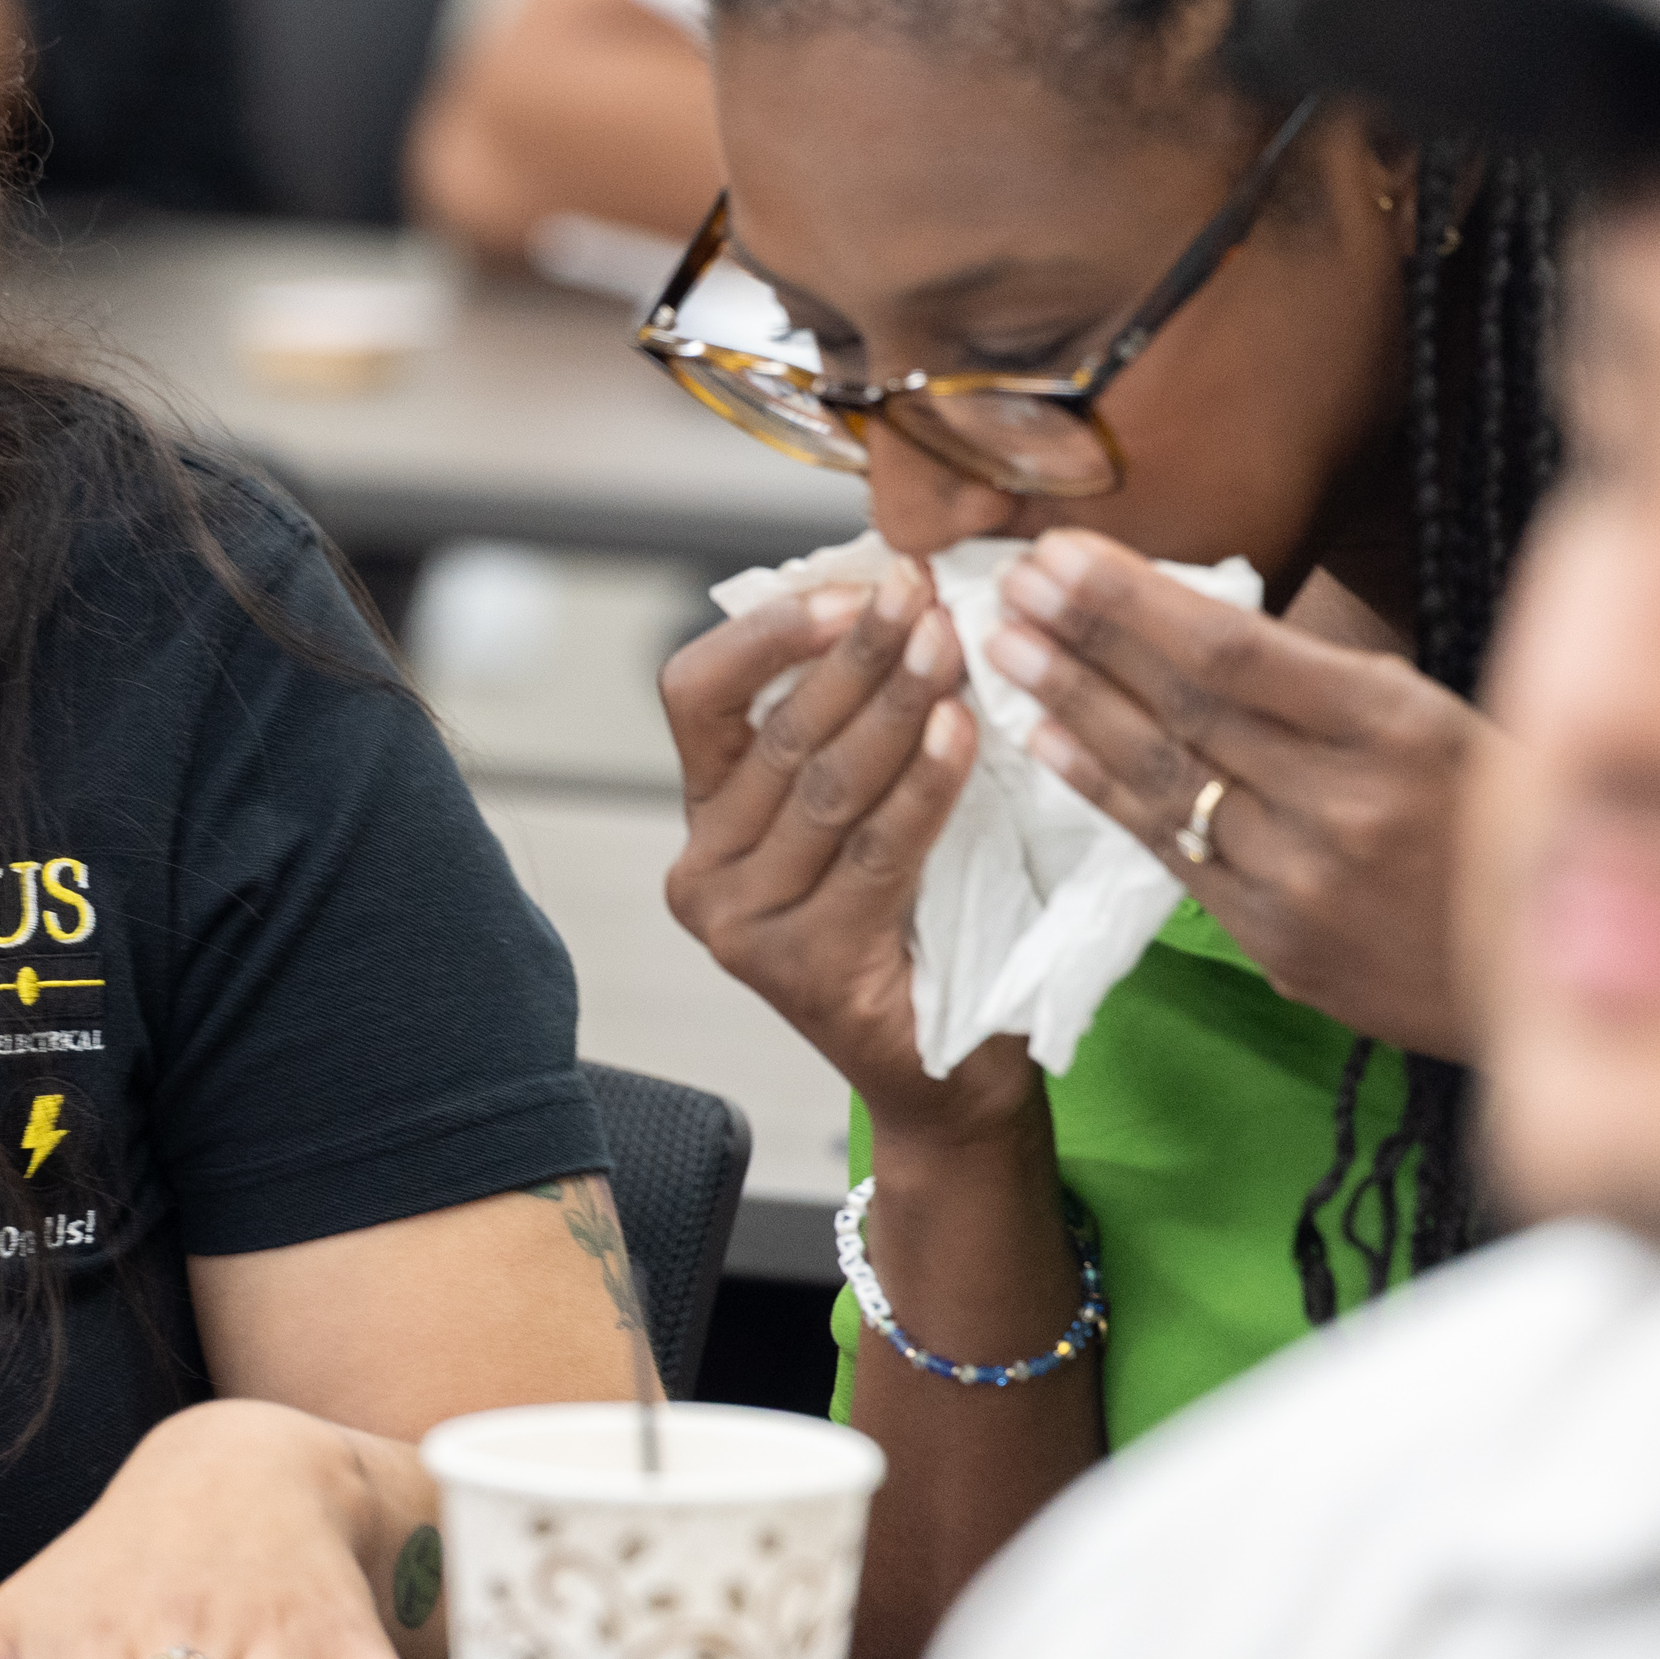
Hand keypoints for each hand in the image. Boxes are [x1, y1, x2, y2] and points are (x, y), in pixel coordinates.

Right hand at [659, 560, 1010, 1123]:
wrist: (948, 1071)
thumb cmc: (918, 924)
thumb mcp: (863, 811)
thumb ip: (851, 727)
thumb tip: (898, 597)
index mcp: (701, 817)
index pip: (695, 693)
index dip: (771, 631)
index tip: (856, 586)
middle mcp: (702, 871)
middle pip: (776, 733)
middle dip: (859, 652)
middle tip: (927, 594)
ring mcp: (741, 926)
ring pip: (826, 787)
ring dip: (898, 705)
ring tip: (954, 644)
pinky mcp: (801, 967)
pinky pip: (874, 852)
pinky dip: (924, 786)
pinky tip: (964, 732)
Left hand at [985, 529, 1485, 1056]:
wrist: (1544, 977)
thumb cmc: (1489, 820)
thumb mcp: (1437, 720)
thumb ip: (1321, 677)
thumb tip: (1187, 614)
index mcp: (1397, 725)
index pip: (1233, 648)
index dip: (1131, 600)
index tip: (1060, 554)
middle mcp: (1344, 801)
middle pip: (1182, 704)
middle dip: (1082, 637)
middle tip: (1008, 585)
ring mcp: (1303, 878)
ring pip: (1159, 776)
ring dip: (1069, 705)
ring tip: (1003, 649)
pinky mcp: (1276, 940)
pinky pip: (1167, 849)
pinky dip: (1098, 787)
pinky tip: (1043, 737)